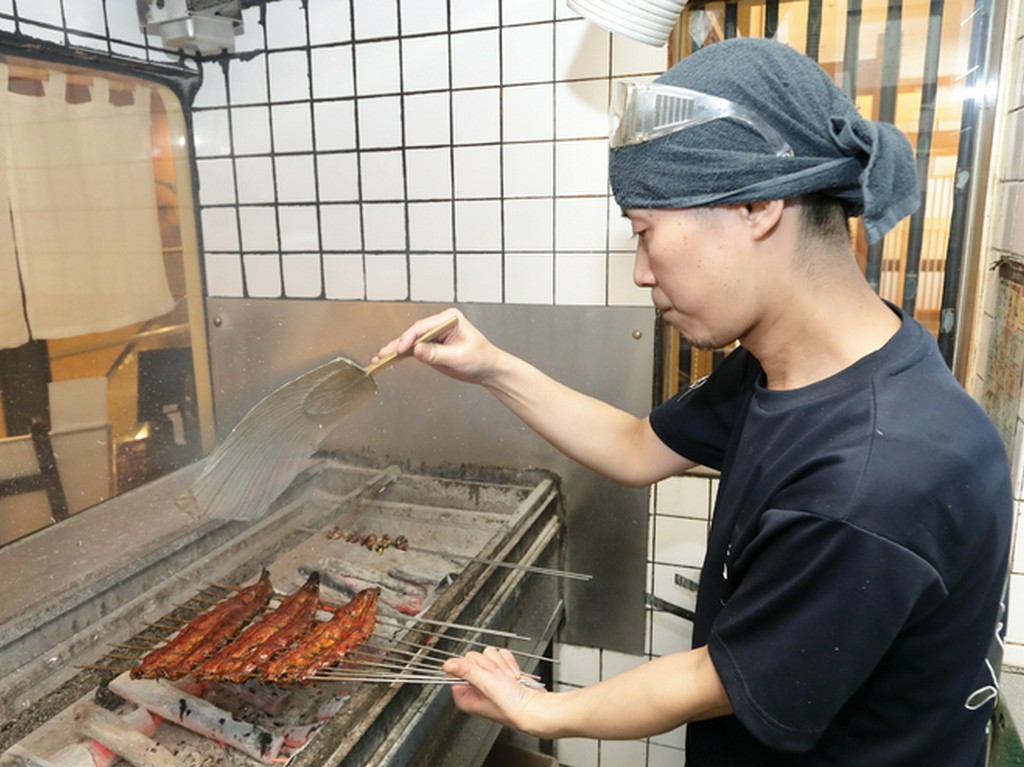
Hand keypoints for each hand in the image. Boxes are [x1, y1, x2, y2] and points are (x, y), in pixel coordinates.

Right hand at [373, 309, 504, 384]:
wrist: (488, 369)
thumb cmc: (481, 358)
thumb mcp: (459, 357)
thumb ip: (436, 354)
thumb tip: (417, 350)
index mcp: (449, 319)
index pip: (424, 326)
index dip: (410, 338)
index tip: (401, 348)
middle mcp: (439, 324)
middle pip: (414, 333)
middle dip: (399, 343)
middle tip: (385, 352)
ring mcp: (434, 336)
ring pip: (411, 341)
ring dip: (396, 349)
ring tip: (381, 356)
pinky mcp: (431, 347)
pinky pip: (413, 349)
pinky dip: (402, 355)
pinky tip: (390, 358)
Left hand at [443, 647, 543, 731]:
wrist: (534, 705)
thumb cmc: (512, 705)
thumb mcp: (486, 684)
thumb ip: (466, 671)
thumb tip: (448, 664)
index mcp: (465, 694)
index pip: (456, 668)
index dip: (470, 665)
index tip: (481, 671)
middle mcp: (475, 687)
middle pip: (473, 658)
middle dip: (489, 665)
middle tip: (498, 678)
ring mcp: (489, 679)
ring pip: (488, 655)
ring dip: (500, 664)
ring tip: (507, 679)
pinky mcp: (501, 672)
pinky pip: (500, 655)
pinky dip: (508, 663)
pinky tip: (512, 676)